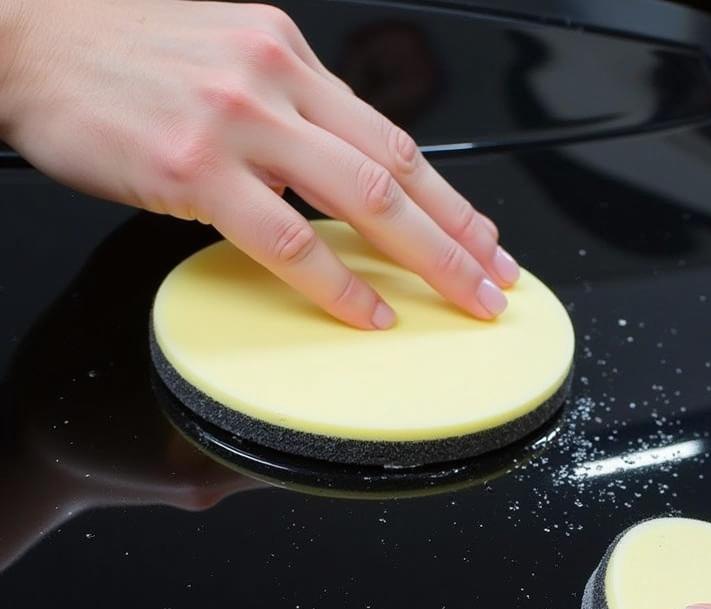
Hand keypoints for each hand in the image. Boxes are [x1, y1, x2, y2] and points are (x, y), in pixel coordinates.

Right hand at [0, 0, 516, 326]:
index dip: (449, 194)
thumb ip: (283, 107)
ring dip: (427, 257)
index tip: (485, 235)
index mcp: (286, 53)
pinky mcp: (193, 168)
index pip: (391, 133)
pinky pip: (287, 238)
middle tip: (499, 279)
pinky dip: (338, 283)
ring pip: (362, 198)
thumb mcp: (219, 54)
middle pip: (396, 168)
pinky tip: (370, 312)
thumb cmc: (114, 49)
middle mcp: (274, 78)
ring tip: (463, 300)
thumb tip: (330, 165)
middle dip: (460, 233)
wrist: (19, 31)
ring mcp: (237, 122)